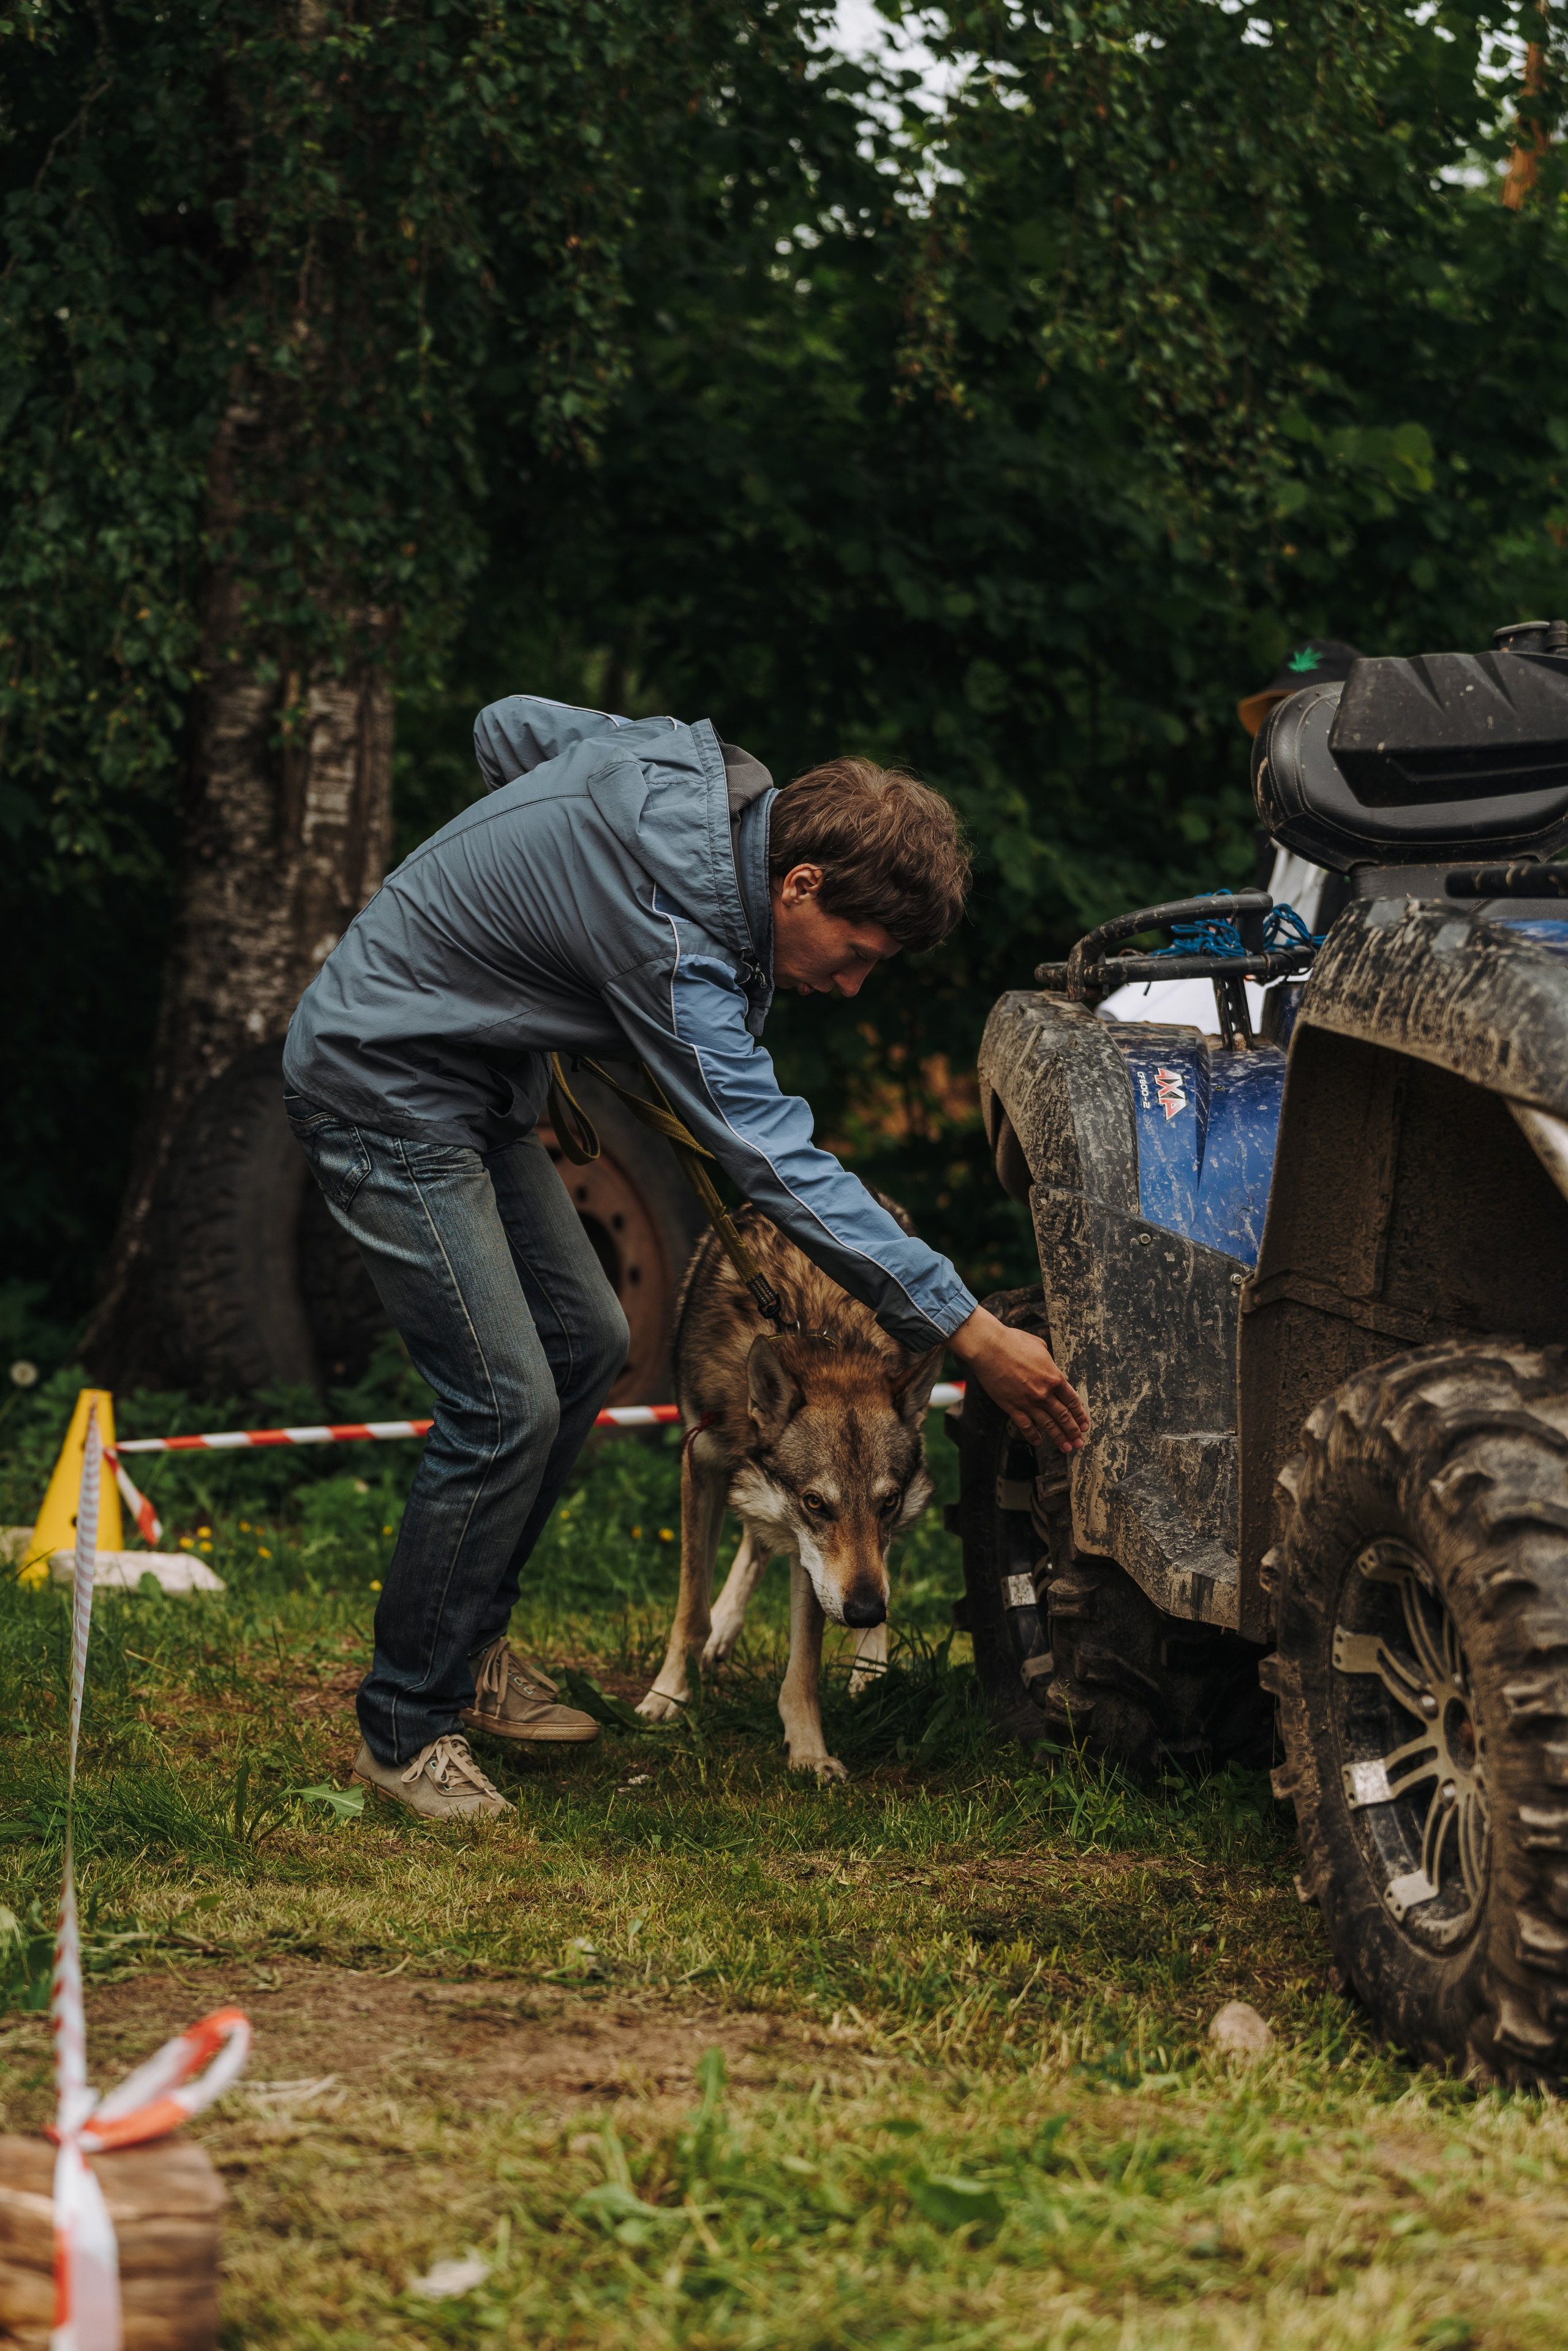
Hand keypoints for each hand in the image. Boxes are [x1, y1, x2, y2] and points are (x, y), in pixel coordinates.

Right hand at [948, 1305, 1088, 1454]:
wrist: (990, 1347)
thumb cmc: (1013, 1342)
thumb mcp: (1040, 1347)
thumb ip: (1048, 1360)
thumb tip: (1049, 1364)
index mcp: (1054, 1377)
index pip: (1072, 1401)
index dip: (1080, 1415)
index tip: (1084, 1425)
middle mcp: (1044, 1393)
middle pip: (1063, 1417)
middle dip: (1073, 1431)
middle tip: (1079, 1442)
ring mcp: (1028, 1402)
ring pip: (1048, 1425)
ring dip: (1058, 1438)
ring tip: (1067, 1447)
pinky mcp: (1012, 1407)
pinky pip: (1026, 1426)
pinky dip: (1033, 1436)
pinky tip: (1039, 1442)